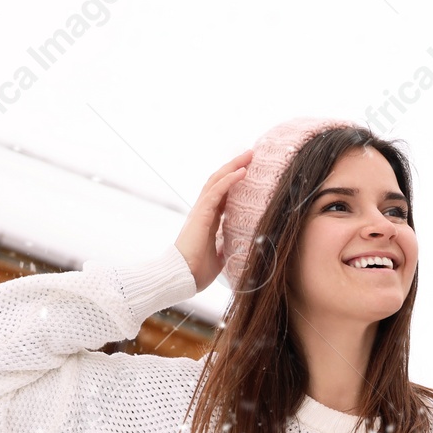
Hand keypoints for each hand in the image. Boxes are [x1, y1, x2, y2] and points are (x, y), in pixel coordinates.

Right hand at [175, 148, 252, 291]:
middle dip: (234, 166)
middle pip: (219, 181)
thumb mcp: (220, 257)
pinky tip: (242, 171)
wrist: (182, 278)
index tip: (249, 171)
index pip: (222, 195)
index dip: (234, 181)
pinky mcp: (200, 214)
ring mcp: (200, 211)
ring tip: (248, 155)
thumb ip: (227, 248)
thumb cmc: (197, 271)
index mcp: (207, 220)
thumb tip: (241, 247)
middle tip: (250, 154)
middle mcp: (203, 211)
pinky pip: (216, 192)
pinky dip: (229, 180)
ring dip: (233, 166)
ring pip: (216, 181)